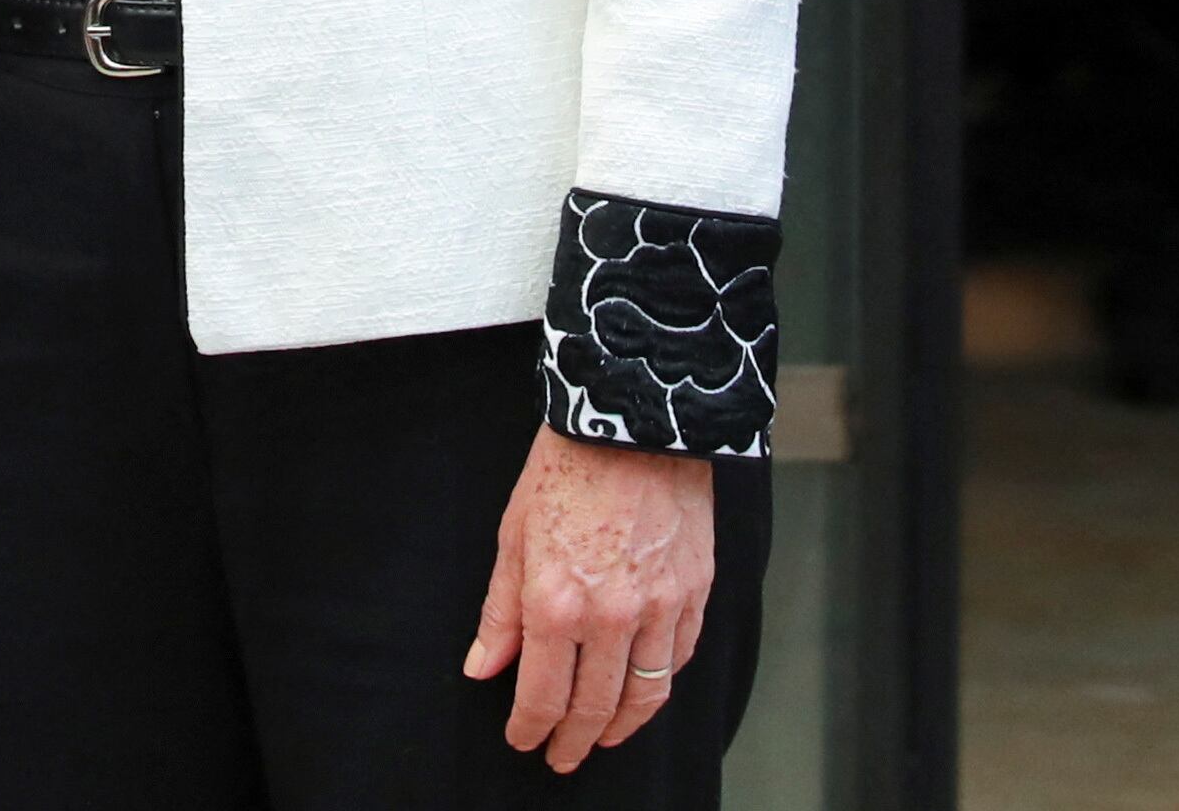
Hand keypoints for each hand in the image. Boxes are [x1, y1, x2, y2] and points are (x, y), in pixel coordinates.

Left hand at [466, 426, 717, 771]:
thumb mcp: (513, 536)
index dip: (529, 728)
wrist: (633, 421)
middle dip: (573, 741)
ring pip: (644, 695)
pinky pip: (680, 658)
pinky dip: (660, 683)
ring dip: (621, 727)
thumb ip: (500, 611)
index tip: (522, 740)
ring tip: (602, 738)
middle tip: (561, 756)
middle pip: (594, 707)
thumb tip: (483, 666)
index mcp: (556, 604)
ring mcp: (660, 608)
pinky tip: (643, 689)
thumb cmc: (566, 469)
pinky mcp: (695, 593)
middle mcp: (612, 617)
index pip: (541, 695)